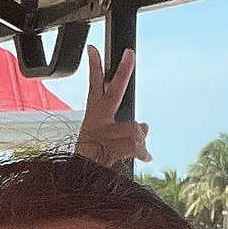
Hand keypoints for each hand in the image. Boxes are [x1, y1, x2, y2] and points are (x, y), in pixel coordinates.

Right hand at [75, 46, 149, 169]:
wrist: (81, 180)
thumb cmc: (94, 162)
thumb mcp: (113, 144)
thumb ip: (133, 133)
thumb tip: (146, 125)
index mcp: (94, 116)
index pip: (95, 86)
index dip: (95, 68)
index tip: (93, 48)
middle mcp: (96, 121)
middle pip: (113, 92)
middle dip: (122, 72)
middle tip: (129, 53)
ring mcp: (101, 134)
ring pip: (133, 127)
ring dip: (139, 141)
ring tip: (141, 152)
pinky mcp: (108, 148)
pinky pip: (135, 144)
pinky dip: (142, 151)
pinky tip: (146, 156)